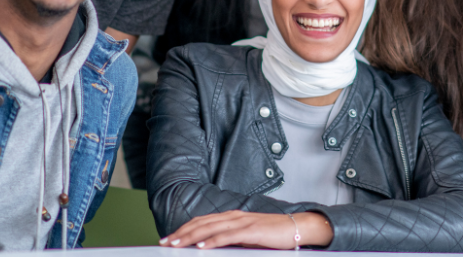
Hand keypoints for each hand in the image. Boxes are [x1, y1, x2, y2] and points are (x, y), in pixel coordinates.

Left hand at [160, 210, 333, 249]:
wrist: (297, 228)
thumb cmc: (272, 234)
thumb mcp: (247, 236)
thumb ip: (230, 239)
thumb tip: (212, 247)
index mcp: (232, 216)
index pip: (202, 221)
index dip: (184, 229)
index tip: (169, 238)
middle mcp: (234, 216)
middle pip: (201, 223)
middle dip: (181, 233)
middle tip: (165, 242)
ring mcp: (242, 222)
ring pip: (210, 228)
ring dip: (191, 237)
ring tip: (176, 244)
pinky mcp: (251, 231)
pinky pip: (228, 236)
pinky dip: (212, 241)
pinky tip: (201, 246)